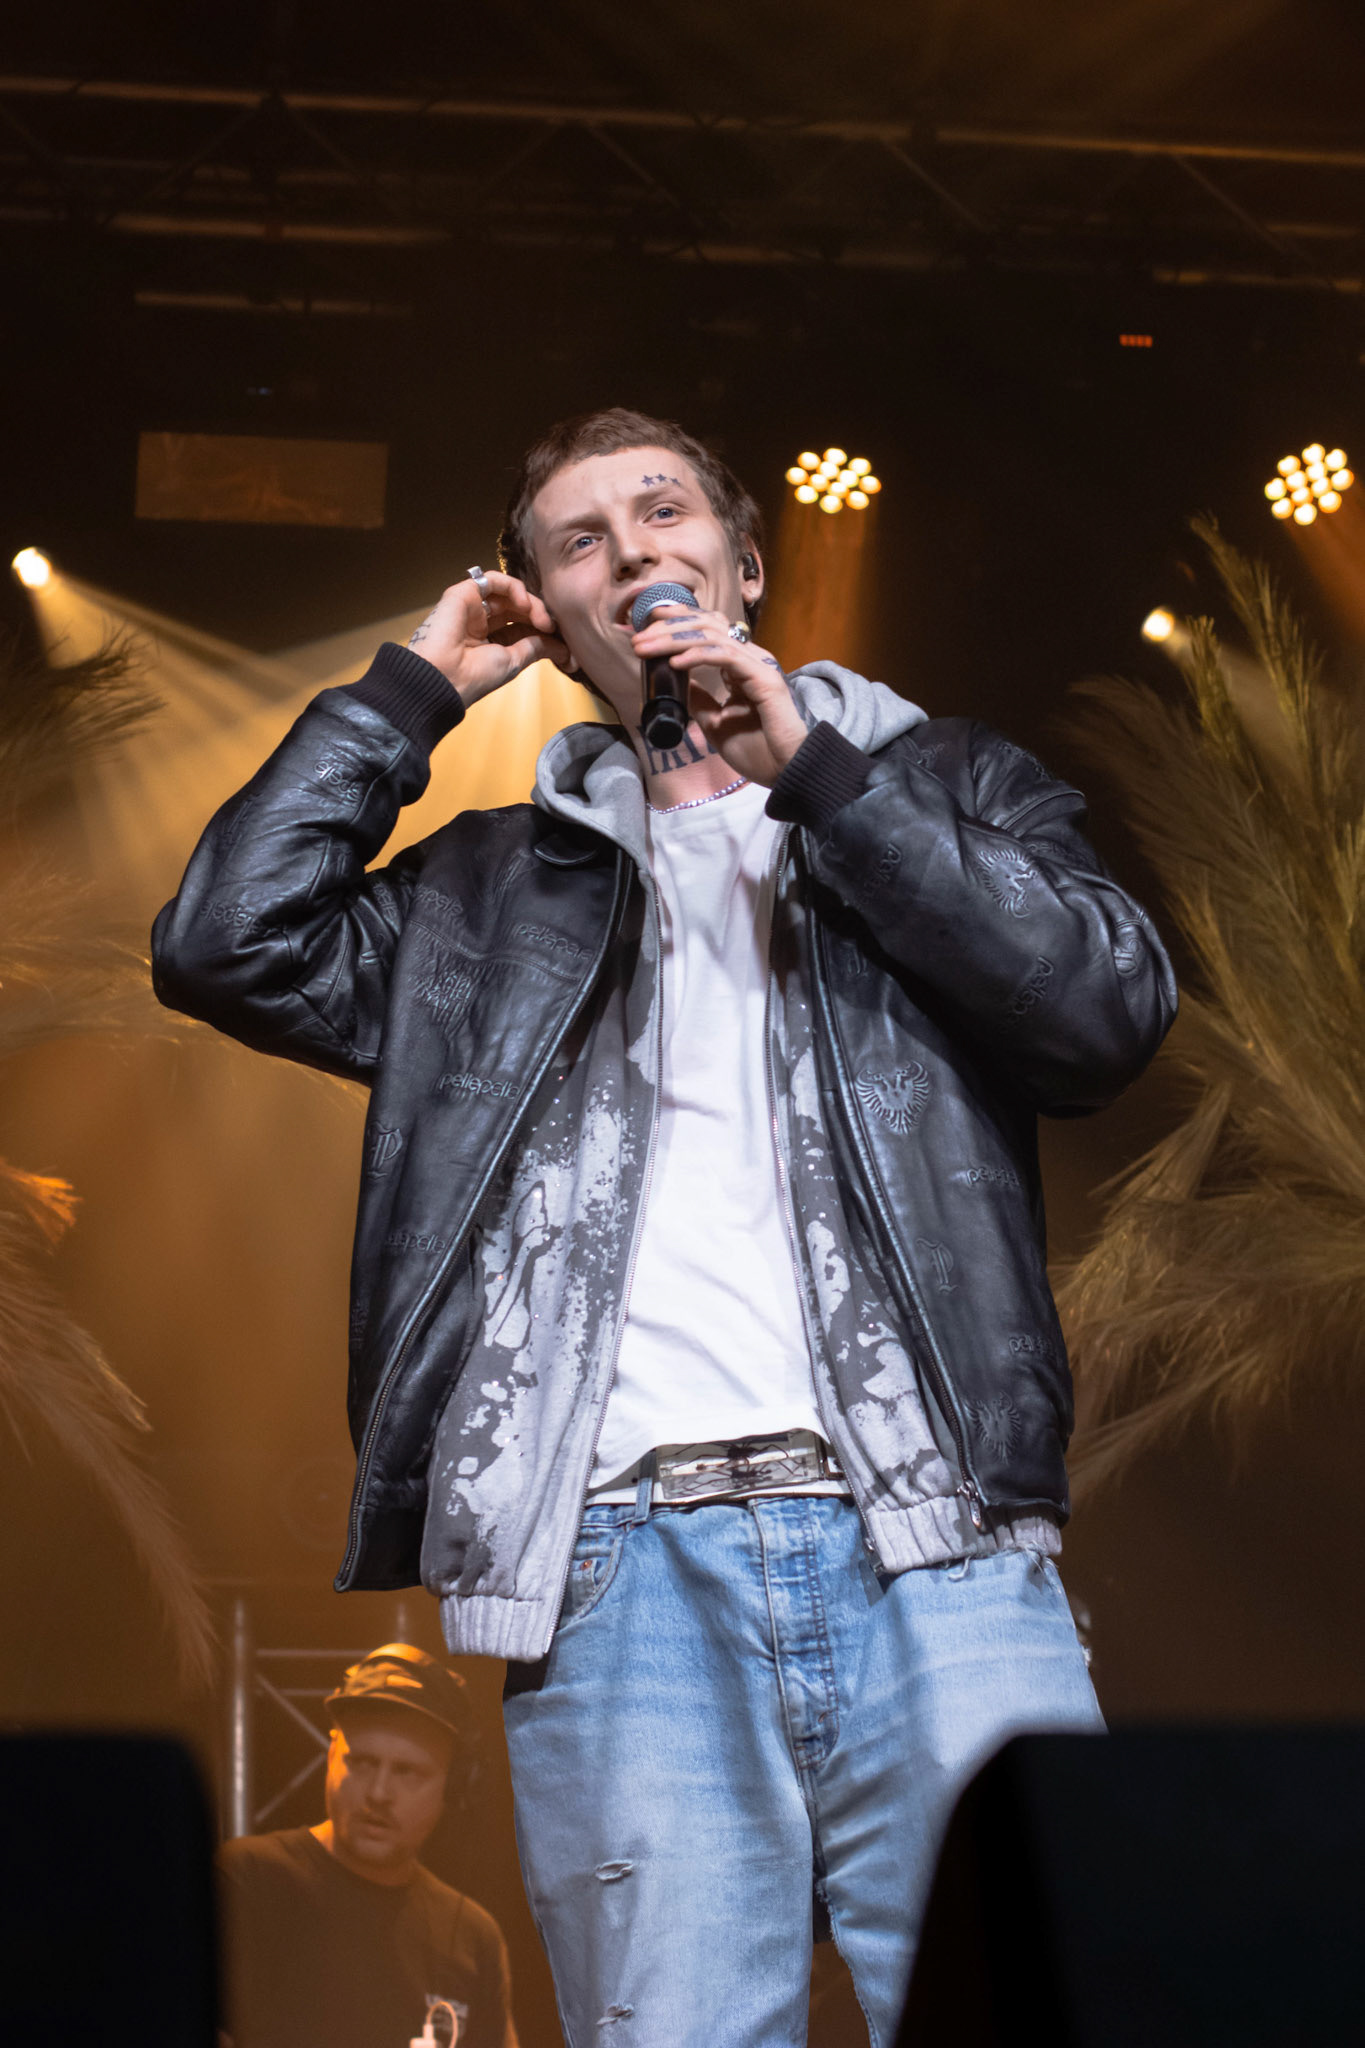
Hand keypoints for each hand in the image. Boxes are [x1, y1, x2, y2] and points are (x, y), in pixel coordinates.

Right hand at [406, 573, 567, 709]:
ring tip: (543, 620)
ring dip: (532, 603)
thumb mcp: (514, 662)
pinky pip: (493, 579)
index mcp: (489, 641)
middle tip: (555, 628)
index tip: (565, 644)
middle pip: (518, 608)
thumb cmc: (473, 676)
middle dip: (541, 616)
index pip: (522, 626)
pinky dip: (514, 587)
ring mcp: (472, 606)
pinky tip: (525, 603)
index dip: (543, 630)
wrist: (444, 677)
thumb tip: (565, 650)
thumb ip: (537, 648)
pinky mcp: (463, 593)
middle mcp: (480, 622)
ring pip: (509, 593)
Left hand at [630, 605, 809, 787]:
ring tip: (647, 648)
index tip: (648, 623)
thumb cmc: (758, 752)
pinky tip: (675, 663)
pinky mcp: (764, 678)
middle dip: (669, 626)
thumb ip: (700, 700)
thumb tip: (679, 683)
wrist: (788, 772)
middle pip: (707, 625)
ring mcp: (759, 666)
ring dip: (674, 639)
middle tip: (638, 637)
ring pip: (712, 636)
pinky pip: (726, 657)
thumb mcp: (716, 723)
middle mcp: (751, 659)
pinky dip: (697, 656)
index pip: (709, 630)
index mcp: (742, 666)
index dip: (679, 620)